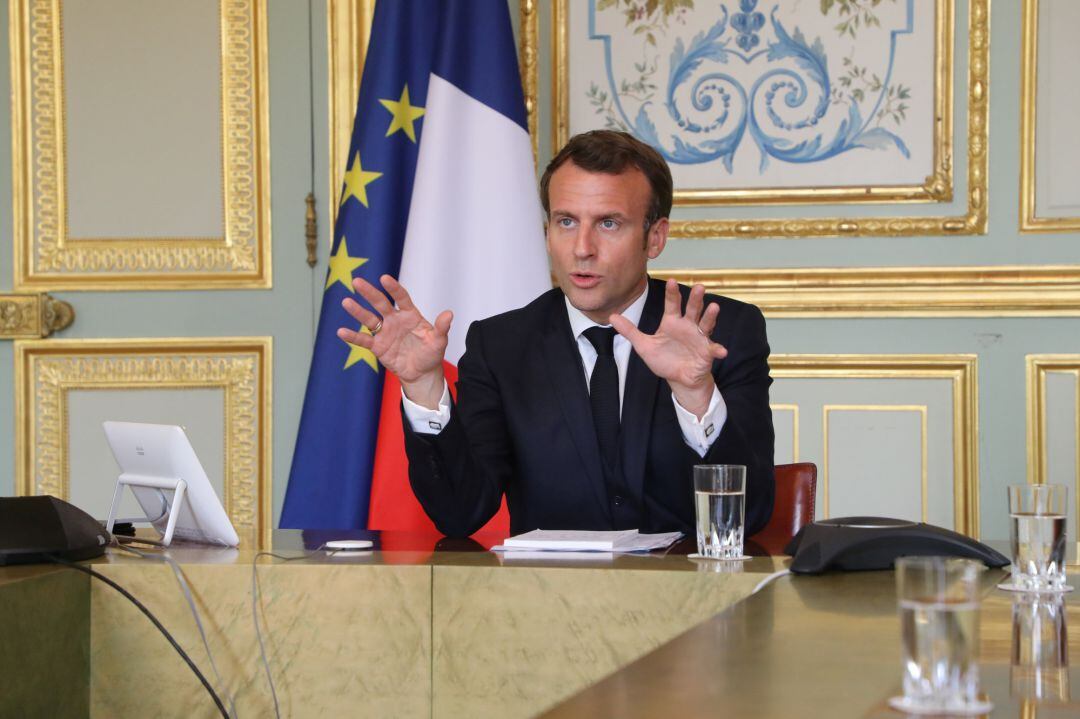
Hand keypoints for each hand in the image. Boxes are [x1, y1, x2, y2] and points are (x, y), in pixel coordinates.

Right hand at [337, 274, 451, 408]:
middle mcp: (395, 320)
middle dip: (369, 293)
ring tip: (346, 302)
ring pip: (369, 319)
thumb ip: (441, 328)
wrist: (421, 373)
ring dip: (357, 311)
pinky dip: (353, 336)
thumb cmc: (430, 354)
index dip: (394, 289)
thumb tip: (449, 313)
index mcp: (410, 315)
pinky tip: (341, 331)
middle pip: (380, 303)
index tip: (384, 279)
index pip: (401, 298)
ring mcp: (385, 332)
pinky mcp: (377, 346)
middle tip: (357, 281)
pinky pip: (364, 340)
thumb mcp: (439, 342)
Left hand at [610, 280, 726, 417]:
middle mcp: (688, 326)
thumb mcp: (644, 345)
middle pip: (693, 309)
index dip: (672, 293)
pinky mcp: (707, 352)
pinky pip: (713, 349)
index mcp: (672, 322)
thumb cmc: (664, 359)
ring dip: (710, 316)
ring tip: (714, 307)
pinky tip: (721, 351)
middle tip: (699, 287)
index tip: (671, 281)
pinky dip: (717, 349)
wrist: (679, 378)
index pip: (672, 304)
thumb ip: (630, 331)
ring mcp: (699, 337)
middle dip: (696, 298)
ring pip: (705, 323)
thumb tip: (612, 316)